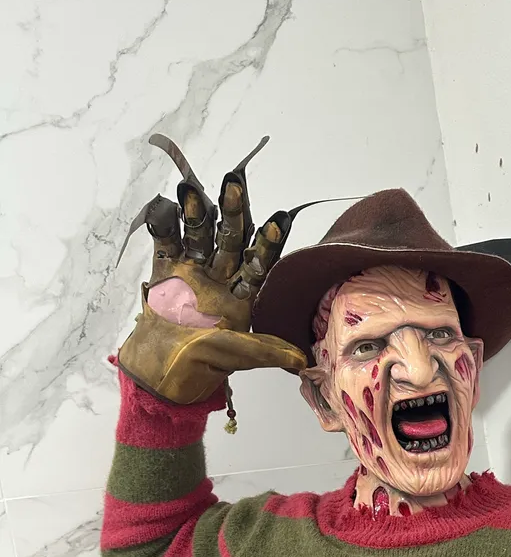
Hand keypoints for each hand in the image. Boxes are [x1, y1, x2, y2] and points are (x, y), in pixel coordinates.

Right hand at [117, 134, 306, 403]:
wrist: (159, 375)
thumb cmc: (201, 367)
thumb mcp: (239, 357)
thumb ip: (268, 351)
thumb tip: (305, 360)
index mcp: (243, 297)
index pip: (260, 263)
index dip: (269, 242)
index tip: (278, 219)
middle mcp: (221, 279)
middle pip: (230, 239)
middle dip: (234, 211)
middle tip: (235, 181)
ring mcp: (192, 273)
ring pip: (199, 235)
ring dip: (197, 211)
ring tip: (193, 187)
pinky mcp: (165, 272)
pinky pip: (166, 241)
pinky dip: (164, 223)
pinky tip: (166, 202)